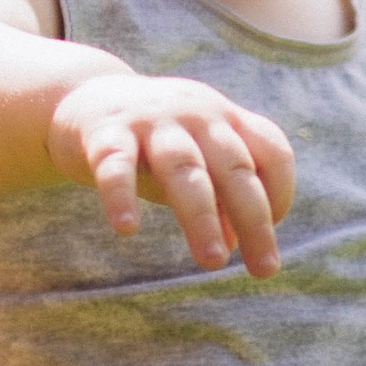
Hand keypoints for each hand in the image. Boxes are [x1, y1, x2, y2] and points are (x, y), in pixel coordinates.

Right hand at [49, 67, 296, 274]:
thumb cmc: (154, 142)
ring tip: (213, 261)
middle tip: (264, 270)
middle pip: (235, 167)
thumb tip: (236, 244)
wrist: (85, 96)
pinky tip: (127, 228)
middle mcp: (197, 113)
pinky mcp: (105, 130)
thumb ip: (219, 196)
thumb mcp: (195, 163)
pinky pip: (116, 164)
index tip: (264, 240)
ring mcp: (151, 119)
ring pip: (184, 168)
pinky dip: (121, 195)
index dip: (280, 195)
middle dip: (254, 219)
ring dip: (202, 216)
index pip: (273, 152)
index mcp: (226, 119)